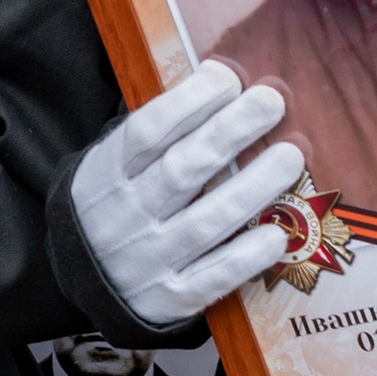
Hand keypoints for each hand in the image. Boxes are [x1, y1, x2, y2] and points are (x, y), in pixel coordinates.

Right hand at [67, 63, 300, 328]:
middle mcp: (126, 216)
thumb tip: (222, 86)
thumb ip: (158, 136)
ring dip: (252, 187)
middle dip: (229, 132)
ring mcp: (148, 259)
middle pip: (181, 170)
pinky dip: (245, 257)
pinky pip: (213, 278)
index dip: (187, 103)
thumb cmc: (116, 205)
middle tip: (271, 102)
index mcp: (108, 174)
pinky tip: (277, 235)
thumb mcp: (115, 165)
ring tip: (290, 156)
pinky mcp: (171, 298)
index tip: (228, 78)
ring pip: (206, 222)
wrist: (86, 280)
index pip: (146, 133)